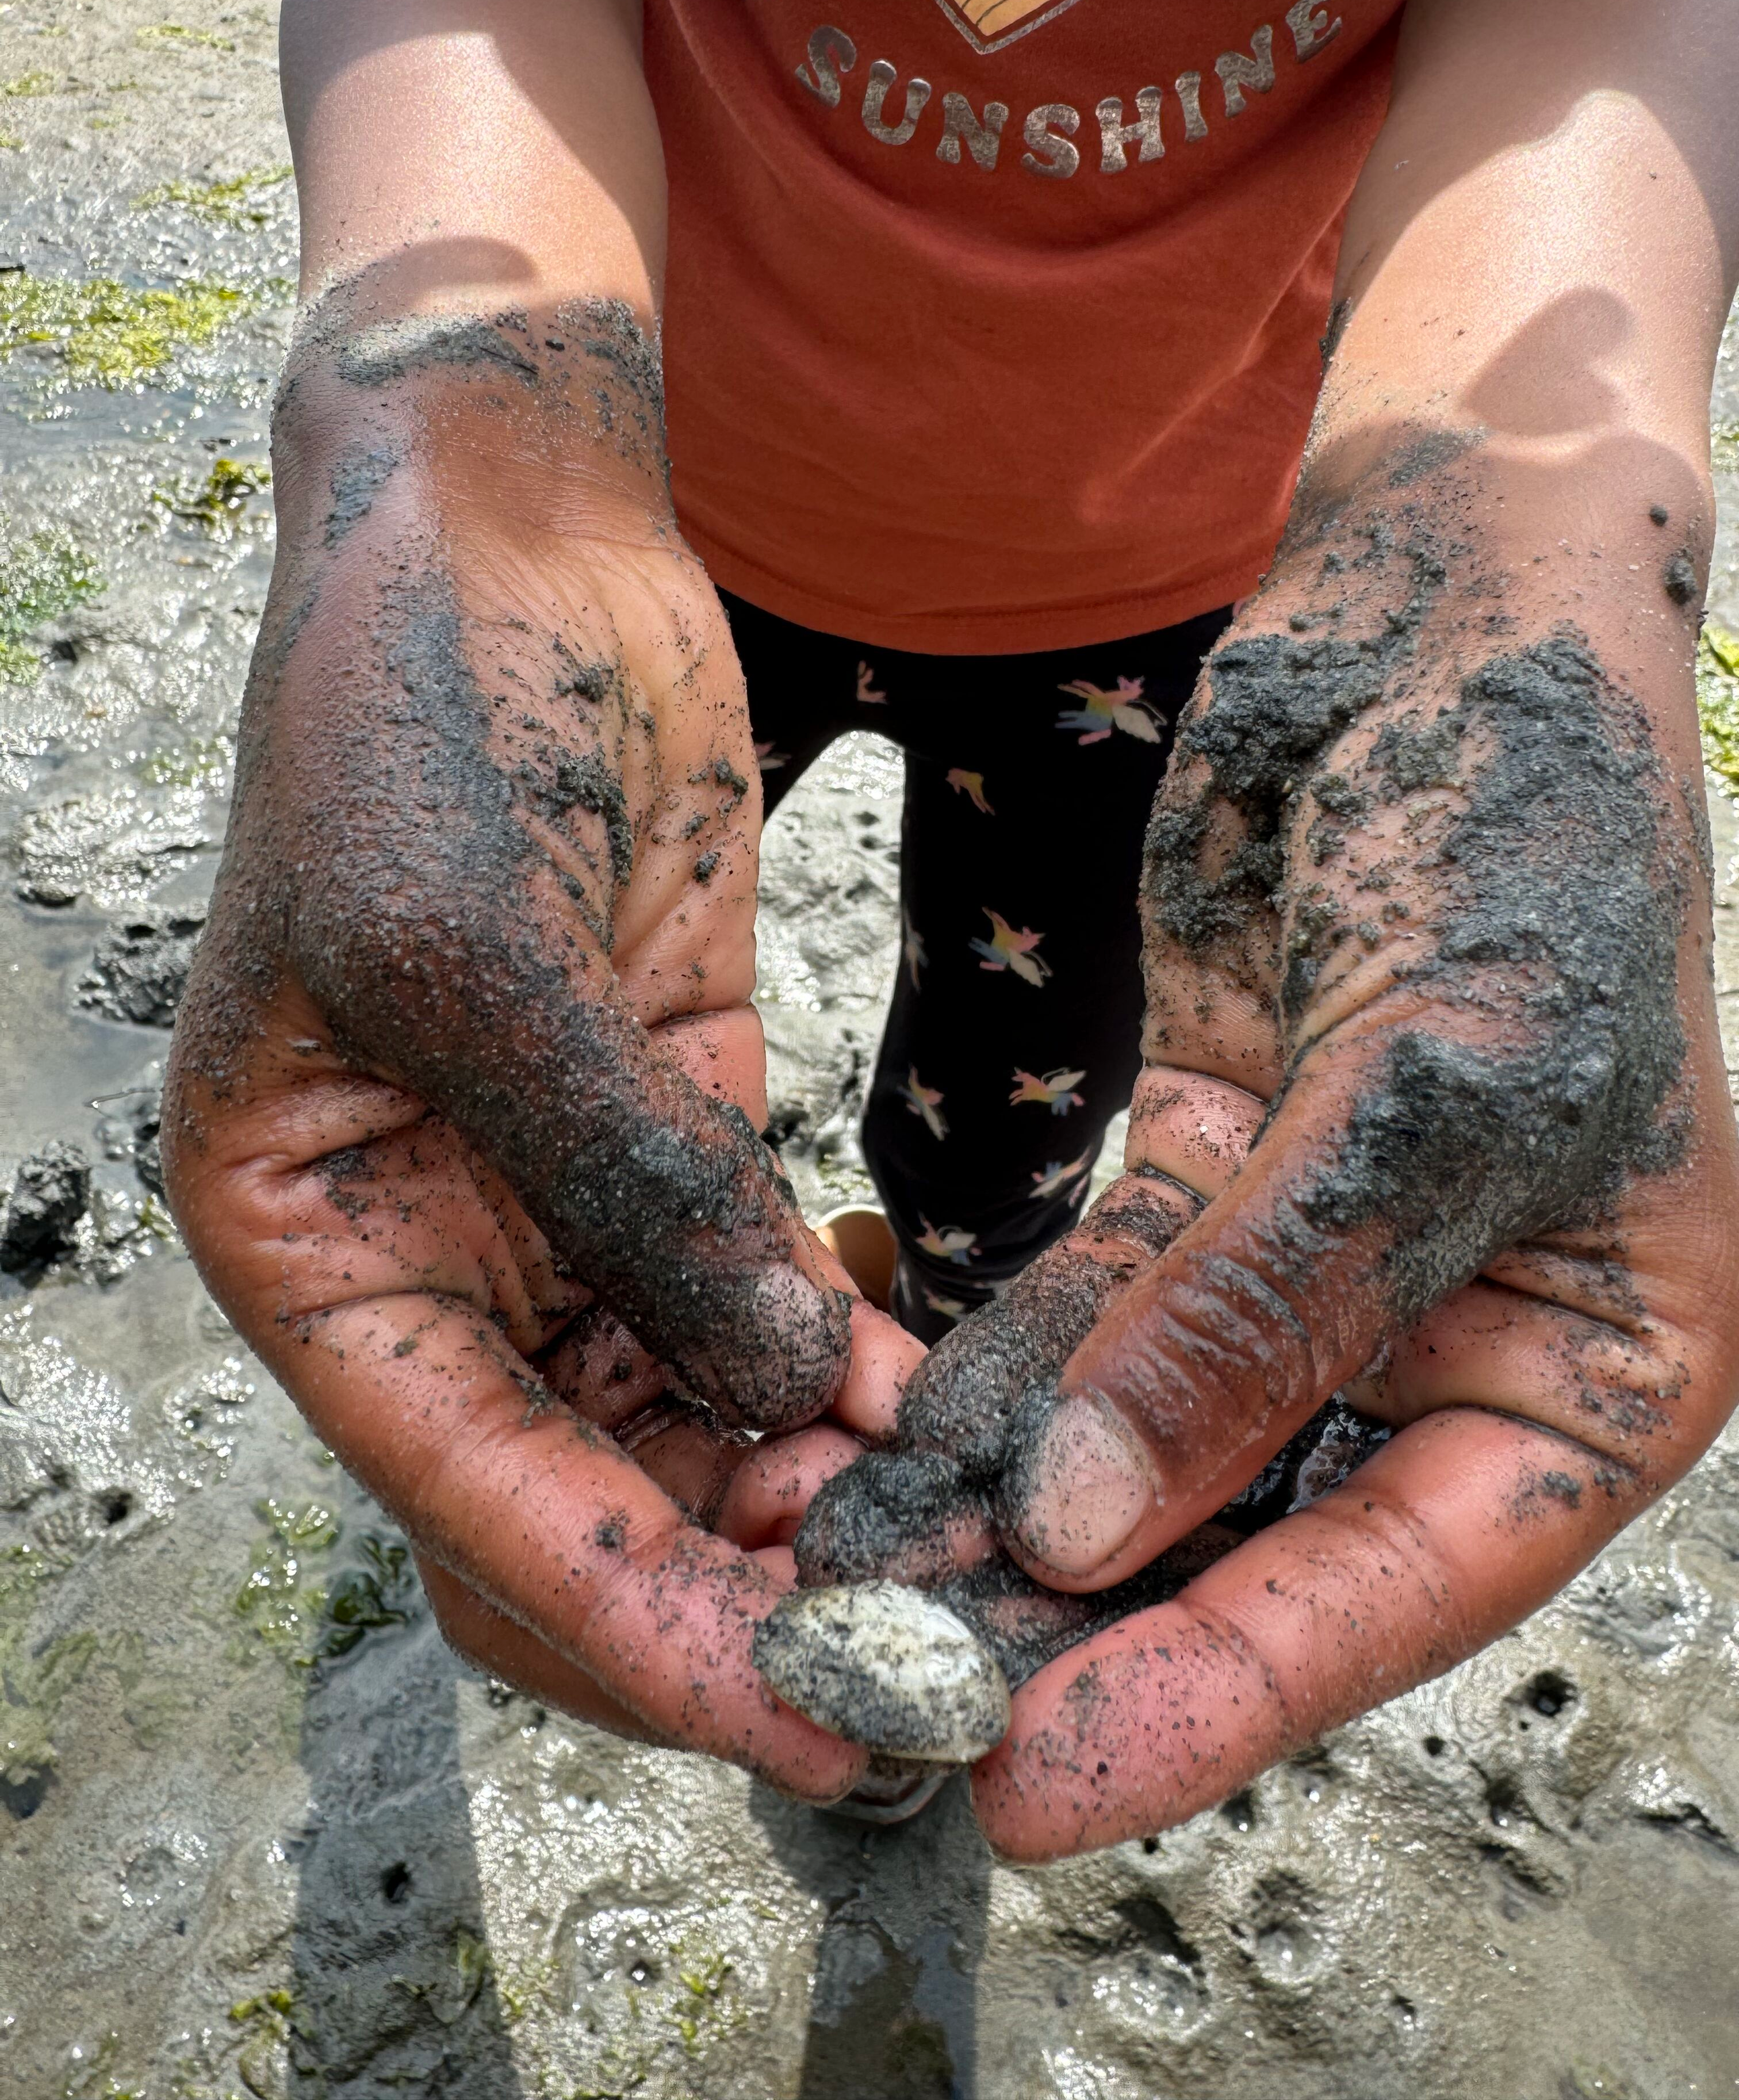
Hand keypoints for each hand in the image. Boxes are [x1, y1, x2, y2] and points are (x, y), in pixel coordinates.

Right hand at [164, 298, 921, 1793]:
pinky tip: (949, 1402)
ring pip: (687, 1422)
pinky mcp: (679, 1119)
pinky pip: (761, 1297)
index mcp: (308, 1237)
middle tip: (923, 1655)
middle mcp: (432, 1242)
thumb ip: (611, 1181)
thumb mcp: (463, 948)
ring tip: (963, 1543)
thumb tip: (771, 1393)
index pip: (464, 1502)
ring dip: (811, 1498)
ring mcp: (562, 1190)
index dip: (628, 1625)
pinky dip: (846, 1368)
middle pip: (584, 1499)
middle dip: (738, 1591)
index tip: (801, 1712)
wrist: (506, 523)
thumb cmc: (416, 707)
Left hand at [802, 430, 1738, 1857]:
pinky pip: (1073, 1311)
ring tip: (849, 1596)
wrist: (1447, 622)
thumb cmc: (1533, 835)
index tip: (1047, 1785)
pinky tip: (873, 1444)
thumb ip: (1269, 1311)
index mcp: (1592, 1361)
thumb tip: (1090, 1524)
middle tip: (904, 1707)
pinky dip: (979, 1378)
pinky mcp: (1191, 1173)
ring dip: (997, 1516)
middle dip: (1082, 1626)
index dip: (1225, 1694)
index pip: (1404, 1582)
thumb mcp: (1446, 1085)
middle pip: (1253, 1533)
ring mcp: (1304, 1263)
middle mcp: (1444, 1335)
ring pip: (1139, 1434)